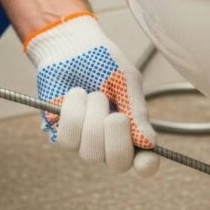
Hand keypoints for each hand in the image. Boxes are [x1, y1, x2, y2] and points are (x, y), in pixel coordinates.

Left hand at [25, 12, 158, 175]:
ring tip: (94, 94)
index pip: (144, 162)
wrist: (71, 44)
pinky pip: (67, 139)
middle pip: (117, 164)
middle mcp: (110, 140)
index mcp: (133, 129)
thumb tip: (148, 142)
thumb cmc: (104, 60)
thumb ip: (137, 110)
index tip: (146, 158)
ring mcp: (85, 139)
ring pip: (90, 153)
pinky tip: (76, 95)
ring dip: (93, 120)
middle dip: (116, 138)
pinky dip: (73, 114)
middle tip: (115, 115)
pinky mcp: (61, 132)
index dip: (147, 166)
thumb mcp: (127, 80)